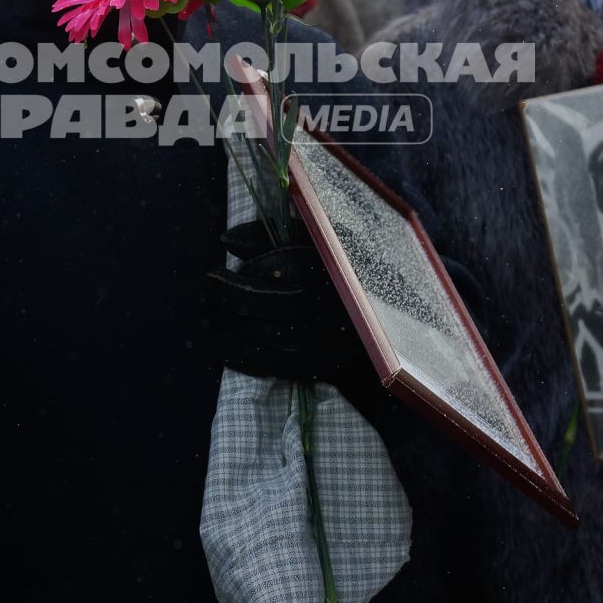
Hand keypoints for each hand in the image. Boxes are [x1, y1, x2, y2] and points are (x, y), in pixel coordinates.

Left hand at [205, 224, 372, 393]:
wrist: (392, 301)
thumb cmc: (345, 258)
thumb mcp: (314, 235)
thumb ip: (270, 234)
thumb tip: (227, 240)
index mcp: (331, 268)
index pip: (278, 270)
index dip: (241, 272)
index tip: (216, 270)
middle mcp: (330, 306)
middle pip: (269, 304)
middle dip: (231, 298)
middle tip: (210, 289)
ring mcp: (329, 340)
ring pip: (271, 338)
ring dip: (234, 330)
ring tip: (214, 319)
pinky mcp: (326, 364)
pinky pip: (282, 367)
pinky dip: (249, 360)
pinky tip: (227, 349)